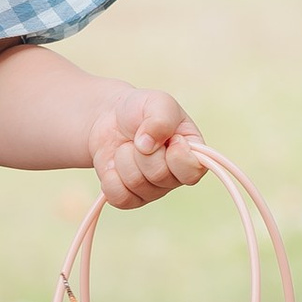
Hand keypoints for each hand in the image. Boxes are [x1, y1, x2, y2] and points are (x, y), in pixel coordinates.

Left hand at [89, 92, 203, 208]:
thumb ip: (160, 119)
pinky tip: (114, 163)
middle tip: (139, 138)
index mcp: (192, 155)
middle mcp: (176, 177)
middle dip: (142, 151)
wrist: (109, 119)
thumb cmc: (140, 110)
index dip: (177, 155)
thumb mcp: (157, 102)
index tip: (170, 137)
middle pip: (159, 175)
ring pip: (136, 184)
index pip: (193, 171)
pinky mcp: (130, 198)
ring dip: (124, 159)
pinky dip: (110, 176)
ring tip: (127, 147)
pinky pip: (119, 197)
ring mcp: (153, 190)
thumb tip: (147, 145)